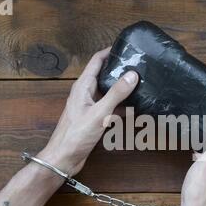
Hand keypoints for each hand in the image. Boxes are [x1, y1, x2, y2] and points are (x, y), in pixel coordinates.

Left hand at [38, 48, 138, 175]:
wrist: (64, 158)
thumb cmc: (76, 135)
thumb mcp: (99, 112)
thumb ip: (116, 93)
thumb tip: (132, 74)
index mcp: (83, 86)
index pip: (96, 61)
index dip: (110, 51)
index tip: (126, 47)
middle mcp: (85, 93)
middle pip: (104, 75)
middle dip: (119, 70)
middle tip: (138, 66)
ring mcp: (89, 107)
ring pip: (108, 93)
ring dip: (122, 90)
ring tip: (141, 85)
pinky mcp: (93, 119)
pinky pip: (110, 108)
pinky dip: (121, 107)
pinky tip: (134, 109)